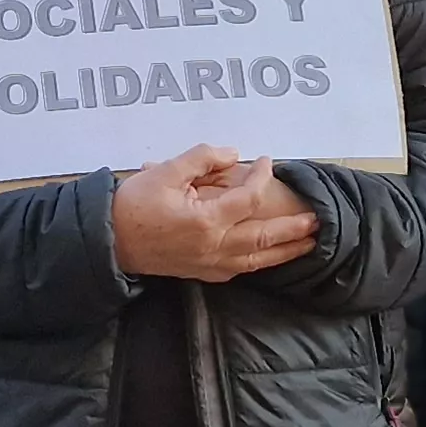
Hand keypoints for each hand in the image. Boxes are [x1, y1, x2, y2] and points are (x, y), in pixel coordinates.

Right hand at [109, 144, 319, 281]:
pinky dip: (260, 263)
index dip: (262, 177)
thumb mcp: (165, 171)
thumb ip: (202, 159)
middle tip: (316, 219)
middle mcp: (213, 247)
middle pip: (264, 238)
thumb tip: (233, 153)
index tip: (267, 161)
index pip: (249, 199)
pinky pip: (240, 270)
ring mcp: (209, 264)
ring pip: (256, 260)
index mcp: (205, 221)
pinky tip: (270, 256)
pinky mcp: (202, 272)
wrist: (109, 241)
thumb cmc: (134, 205)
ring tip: (308, 243)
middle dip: (292, 229)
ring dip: (285, 251)